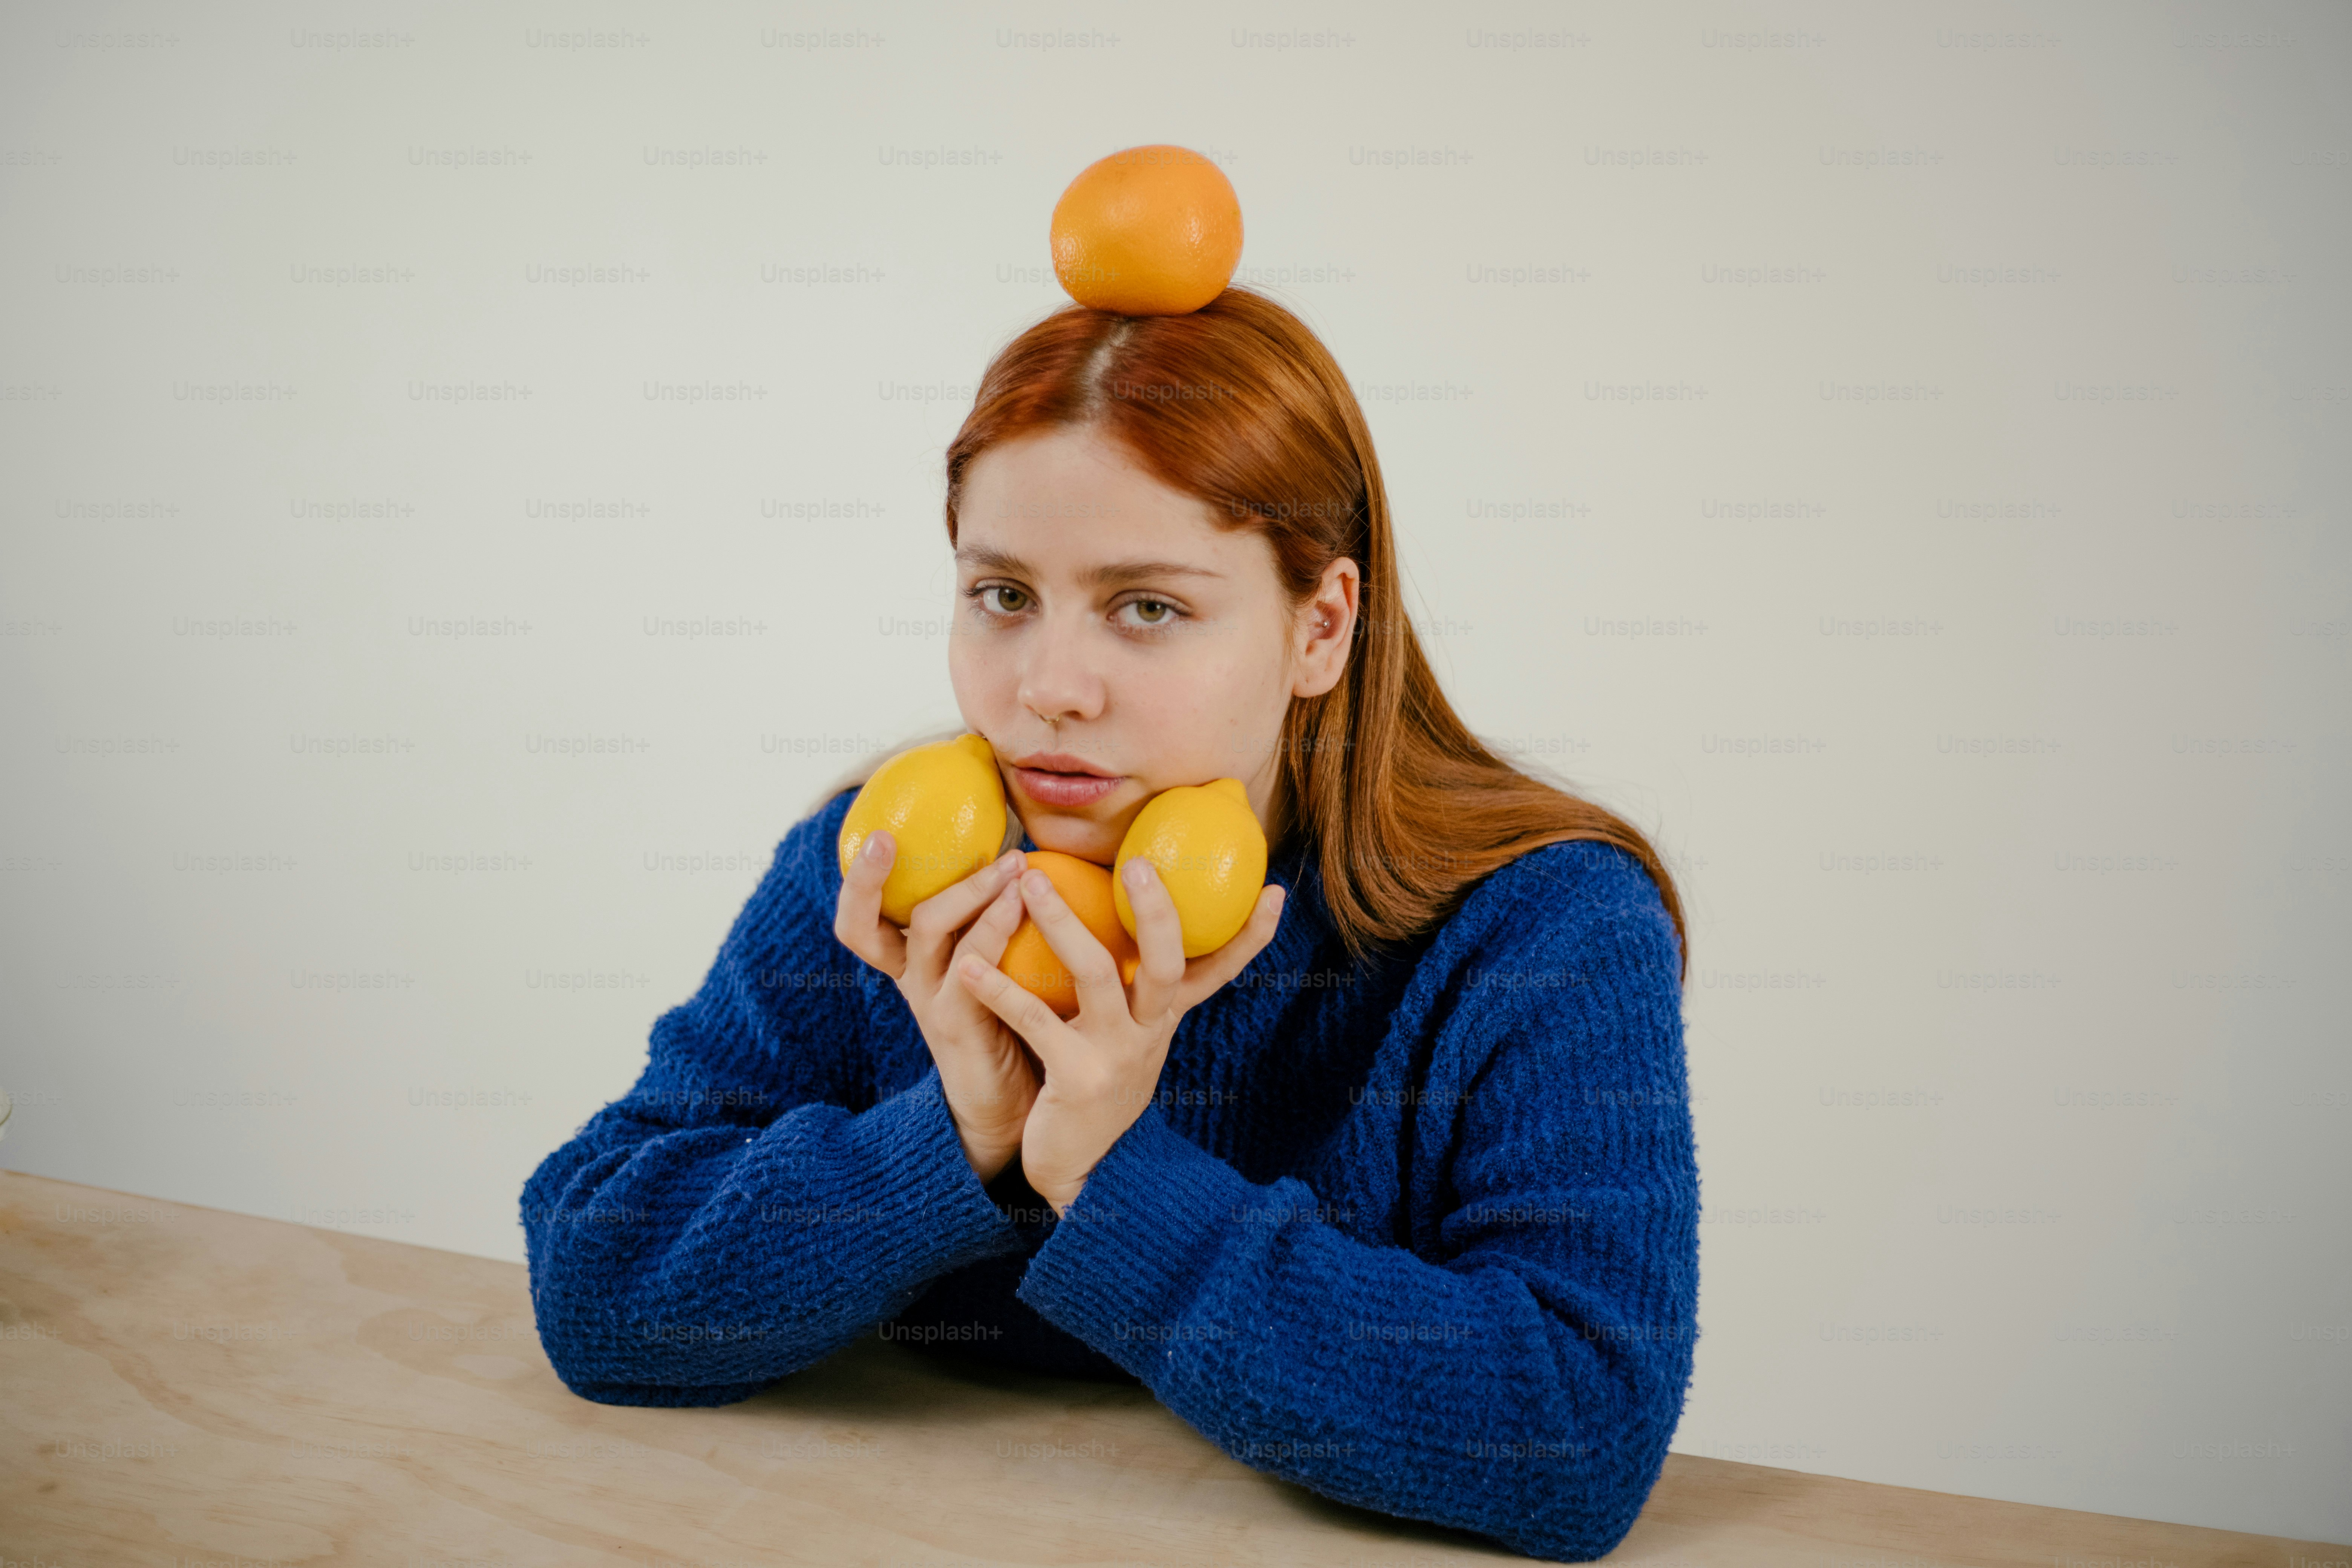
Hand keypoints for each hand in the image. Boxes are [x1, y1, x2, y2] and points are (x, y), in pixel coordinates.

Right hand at [833, 833, 1040, 1181]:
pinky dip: (994, 933)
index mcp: (910, 963)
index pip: (862, 919)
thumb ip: (991, 920)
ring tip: (1014, 864)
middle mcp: (911, 980)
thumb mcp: (988, 968)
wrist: (1009, 1108)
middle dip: (885, 876)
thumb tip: (1024, 853)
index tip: (880, 832)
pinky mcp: (959, 1028)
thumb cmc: (1007, 1023)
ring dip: (973, 891)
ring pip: (930, 933)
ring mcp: (930, 1004)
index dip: (861, 880)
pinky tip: (1022, 907)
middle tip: (895, 835)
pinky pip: (970, 972)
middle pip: (878, 920)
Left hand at [955, 858, 1285, 1214]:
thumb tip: (1134, 926)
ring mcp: (1115, 1057)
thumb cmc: (1095, 1085)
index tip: (1276, 890)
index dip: (1251, 935)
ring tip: (1030, 884)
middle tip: (1136, 864)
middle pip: (1168, 963)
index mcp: (1164, 1020)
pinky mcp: (1074, 1078)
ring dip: (1061, 923)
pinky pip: (1036, 1021)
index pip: (1219, 971)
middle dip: (1156, 911)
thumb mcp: (1128, 1039)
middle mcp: (1149, 1035)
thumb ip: (1134, 992)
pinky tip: (969, 966)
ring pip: (1097, 975)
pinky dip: (999, 989)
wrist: (1076, 1169)